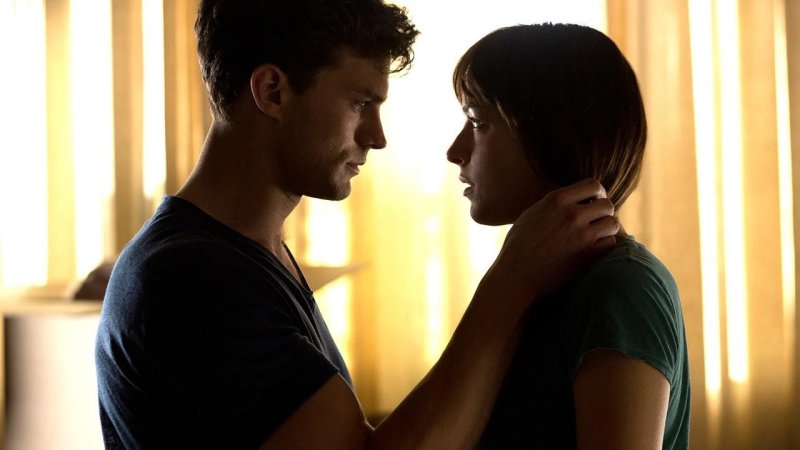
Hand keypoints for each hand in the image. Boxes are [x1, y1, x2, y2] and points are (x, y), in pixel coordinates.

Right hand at [489, 178, 618, 298]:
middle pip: (607, 204)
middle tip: (596, 223)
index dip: (598, 193)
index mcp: (556, 200)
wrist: (515, 275)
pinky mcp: (588, 255)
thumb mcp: (532, 215)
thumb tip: (571, 200)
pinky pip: (611, 243)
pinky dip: (605, 247)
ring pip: (613, 223)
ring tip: (596, 237)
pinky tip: (594, 251)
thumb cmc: (517, 247)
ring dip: (607, 230)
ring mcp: (581, 235)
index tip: (594, 202)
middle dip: (604, 213)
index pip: (593, 185)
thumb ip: (553, 205)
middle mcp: (571, 214)